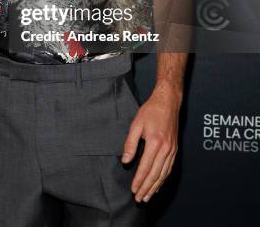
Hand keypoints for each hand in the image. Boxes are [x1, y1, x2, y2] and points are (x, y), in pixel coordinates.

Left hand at [121, 79, 181, 202]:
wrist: (168, 101)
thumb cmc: (151, 111)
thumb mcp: (136, 124)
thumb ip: (130, 143)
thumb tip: (125, 160)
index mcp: (155, 142)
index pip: (145, 167)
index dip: (139, 181)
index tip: (133, 190)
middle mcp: (165, 148)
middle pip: (155, 174)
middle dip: (147, 188)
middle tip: (139, 199)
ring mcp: (172, 149)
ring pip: (164, 174)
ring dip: (155, 187)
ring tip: (148, 196)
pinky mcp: (175, 149)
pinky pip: (169, 168)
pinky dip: (163, 179)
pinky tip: (158, 184)